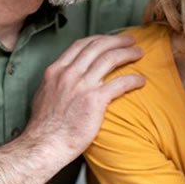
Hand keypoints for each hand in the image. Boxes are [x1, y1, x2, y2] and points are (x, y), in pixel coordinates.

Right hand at [24, 35, 144, 158]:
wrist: (45, 144)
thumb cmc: (44, 126)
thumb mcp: (43, 95)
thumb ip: (56, 83)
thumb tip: (64, 81)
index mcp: (56, 70)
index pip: (81, 45)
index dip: (99, 39)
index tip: (109, 39)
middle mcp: (69, 73)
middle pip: (98, 47)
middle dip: (116, 41)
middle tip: (130, 40)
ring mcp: (82, 85)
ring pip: (110, 59)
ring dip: (127, 53)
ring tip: (138, 53)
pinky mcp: (95, 100)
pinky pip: (120, 83)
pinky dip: (133, 79)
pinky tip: (141, 80)